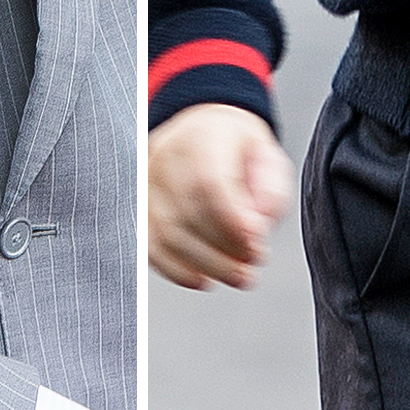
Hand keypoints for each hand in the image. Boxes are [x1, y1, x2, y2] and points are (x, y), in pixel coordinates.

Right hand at [148, 102, 293, 290]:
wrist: (201, 132)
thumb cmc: (235, 148)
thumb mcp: (267, 155)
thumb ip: (270, 189)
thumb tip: (258, 224)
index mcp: (203, 137)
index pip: (208, 182)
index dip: (233, 223)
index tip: (257, 245)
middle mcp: (167, 157)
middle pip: (189, 212)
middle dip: (227, 249)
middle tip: (253, 261)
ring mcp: (147, 184)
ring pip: (169, 235)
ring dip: (208, 265)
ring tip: (238, 274)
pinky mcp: (140, 209)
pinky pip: (150, 247)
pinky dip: (178, 271)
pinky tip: (203, 277)